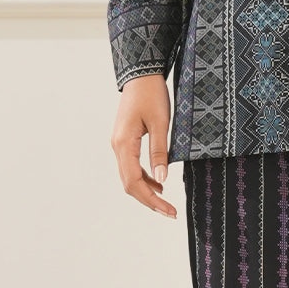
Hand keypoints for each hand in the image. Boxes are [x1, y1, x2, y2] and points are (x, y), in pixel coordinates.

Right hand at [111, 73, 176, 216]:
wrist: (141, 74)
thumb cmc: (151, 94)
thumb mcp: (161, 122)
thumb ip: (160, 151)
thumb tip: (162, 179)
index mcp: (124, 144)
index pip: (134, 182)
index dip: (151, 200)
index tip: (169, 211)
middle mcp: (117, 146)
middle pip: (129, 184)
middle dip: (149, 201)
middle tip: (170, 213)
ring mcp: (119, 144)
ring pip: (130, 176)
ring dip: (147, 191)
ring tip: (167, 203)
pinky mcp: (125, 141)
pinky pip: (132, 166)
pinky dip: (145, 178)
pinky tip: (160, 184)